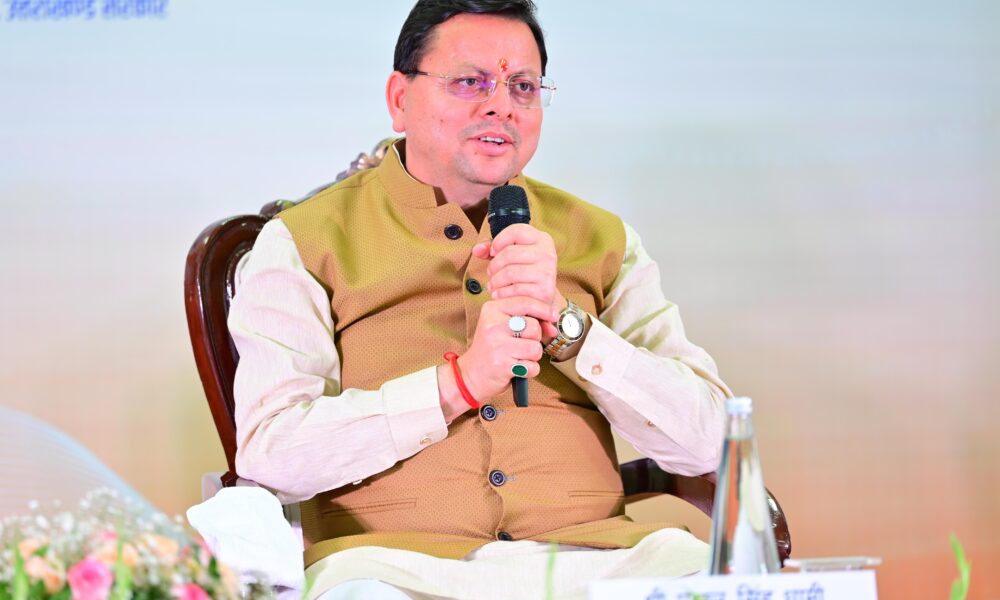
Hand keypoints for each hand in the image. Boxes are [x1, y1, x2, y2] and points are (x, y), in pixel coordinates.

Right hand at [456, 296, 556, 400]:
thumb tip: (553, 323)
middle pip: (534, 327)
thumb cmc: (490, 349)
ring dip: (532, 356)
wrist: (471, 374)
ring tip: (518, 357)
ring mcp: (497, 345)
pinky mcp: (502, 365)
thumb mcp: (501, 325)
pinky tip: (516, 368)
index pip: (525, 302)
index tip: (553, 315)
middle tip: (521, 344)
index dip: (544, 309)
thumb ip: (525, 319)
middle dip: (535, 338)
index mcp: (492, 310)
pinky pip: (532, 366)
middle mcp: (493, 325)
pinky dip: (529, 370)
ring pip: (535, 348)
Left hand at [472, 224, 563, 340]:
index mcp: (542, 239)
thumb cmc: (524, 271)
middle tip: (490, 272)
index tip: (493, 251)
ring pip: (510, 272)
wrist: (541, 296)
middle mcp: (548, 253)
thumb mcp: (511, 255)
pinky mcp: (544, 290)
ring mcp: (547, 272)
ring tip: (493, 285)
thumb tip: (477, 249)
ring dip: (495, 281)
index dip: (499, 240)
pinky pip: (515, 289)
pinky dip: (502, 293)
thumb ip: (492, 248)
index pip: (516, 231)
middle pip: (510, 253)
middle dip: (494, 265)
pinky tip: (499, 293)